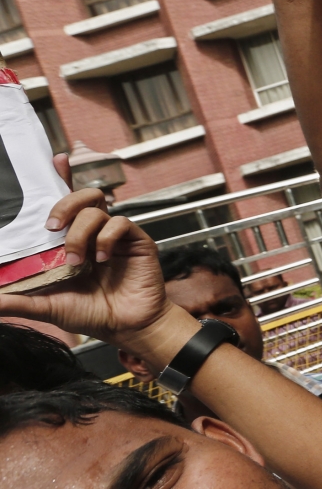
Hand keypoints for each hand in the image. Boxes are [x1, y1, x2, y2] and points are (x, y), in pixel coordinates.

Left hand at [0, 189, 189, 361]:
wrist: (129, 328)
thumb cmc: (92, 314)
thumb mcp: (47, 306)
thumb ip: (18, 300)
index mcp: (73, 241)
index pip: (66, 204)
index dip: (61, 179)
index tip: (55, 160)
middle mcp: (94, 234)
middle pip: (83, 196)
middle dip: (65, 204)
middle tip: (52, 227)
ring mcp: (116, 236)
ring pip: (99, 208)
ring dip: (81, 231)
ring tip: (77, 258)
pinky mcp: (137, 241)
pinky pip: (121, 223)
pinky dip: (107, 238)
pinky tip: (102, 258)